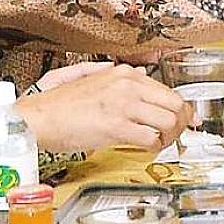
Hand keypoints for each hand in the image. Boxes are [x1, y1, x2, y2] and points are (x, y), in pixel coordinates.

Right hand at [16, 64, 189, 152]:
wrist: (38, 118)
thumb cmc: (59, 105)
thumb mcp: (90, 77)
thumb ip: (116, 74)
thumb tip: (142, 73)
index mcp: (125, 74)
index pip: (168, 91)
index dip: (182, 110)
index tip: (186, 121)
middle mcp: (128, 85)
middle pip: (176, 105)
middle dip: (180, 125)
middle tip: (174, 137)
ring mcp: (123, 105)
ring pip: (168, 122)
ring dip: (168, 138)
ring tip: (158, 145)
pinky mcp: (115, 126)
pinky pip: (150, 139)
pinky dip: (152, 148)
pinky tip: (143, 149)